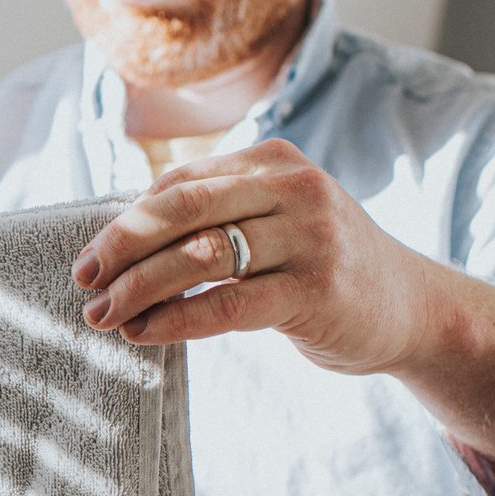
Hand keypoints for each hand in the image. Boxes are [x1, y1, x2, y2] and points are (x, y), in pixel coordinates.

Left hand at [73, 139, 443, 375]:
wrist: (412, 308)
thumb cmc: (322, 267)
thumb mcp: (276, 222)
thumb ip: (217, 218)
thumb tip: (120, 240)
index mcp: (274, 161)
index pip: (180, 186)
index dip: (125, 222)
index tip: (86, 259)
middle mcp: (293, 189)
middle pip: (183, 210)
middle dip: (122, 247)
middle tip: (82, 281)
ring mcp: (310, 237)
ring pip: (200, 257)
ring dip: (140, 289)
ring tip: (103, 316)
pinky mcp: (316, 290)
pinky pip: (228, 304)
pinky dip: (177, 320)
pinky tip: (143, 334)